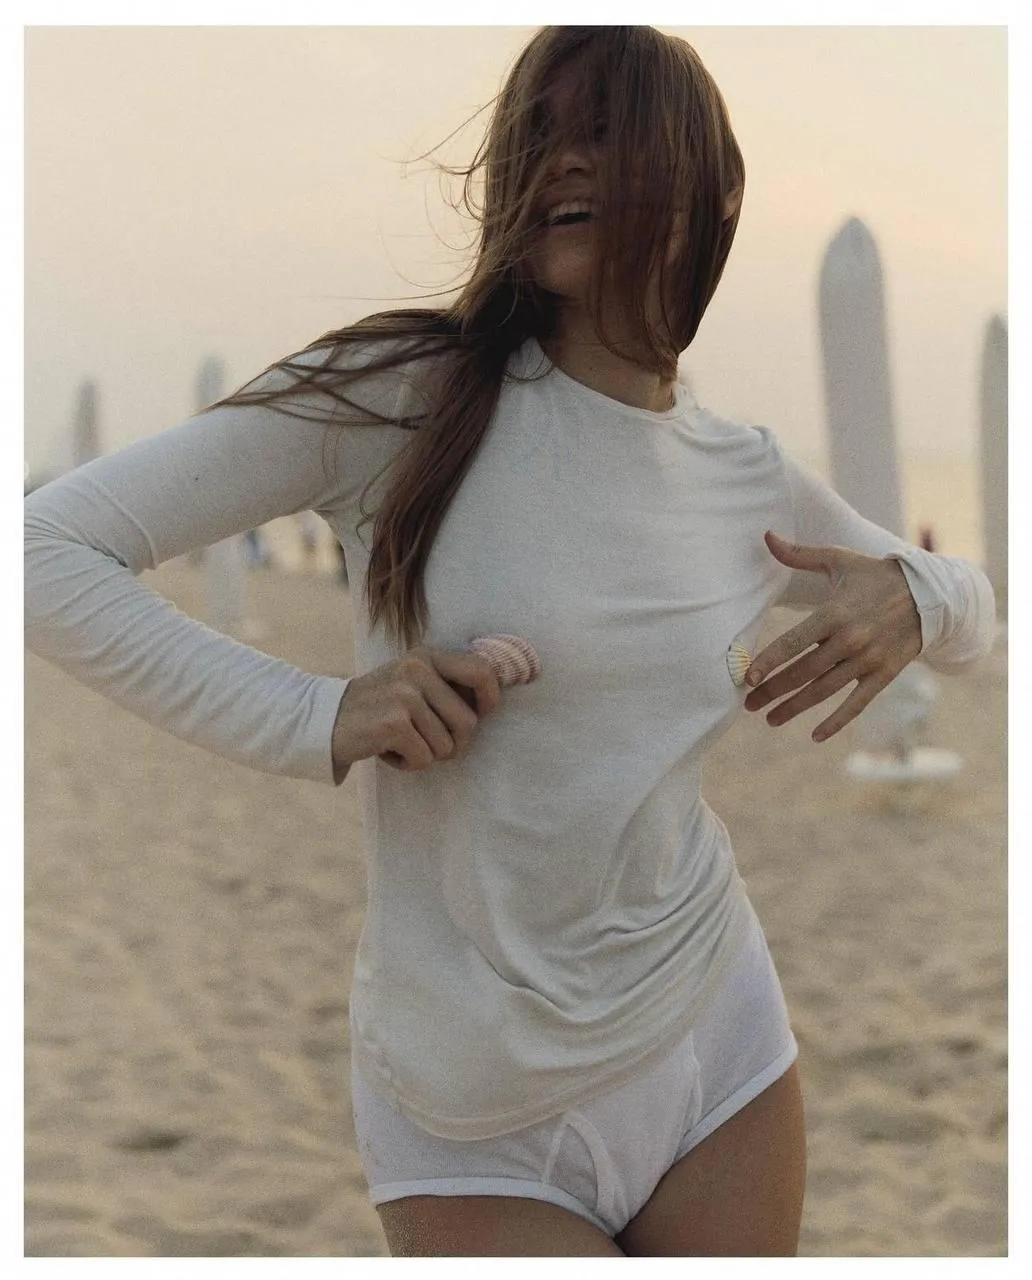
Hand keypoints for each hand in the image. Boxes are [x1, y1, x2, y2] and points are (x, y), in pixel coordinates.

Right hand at [331, 646, 501, 780]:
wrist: (325, 720)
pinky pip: (424, 758)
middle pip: (468, 722)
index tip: (477, 715)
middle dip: (454, 743)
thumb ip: (446, 685)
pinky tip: (388, 750)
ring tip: (401, 741)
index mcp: (427, 656)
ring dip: (426, 754)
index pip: (483, 671)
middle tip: (428, 742)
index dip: (489, 700)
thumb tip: (492, 702)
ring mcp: (405, 695)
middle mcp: (418, 669)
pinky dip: (408, 764)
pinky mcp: (393, 722)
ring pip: (447, 746)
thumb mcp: (411, 682)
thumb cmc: (378, 707)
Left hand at [743, 530, 922, 742]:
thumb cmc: (875, 576)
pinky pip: (857, 704)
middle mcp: (850, 640)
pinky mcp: (883, 675)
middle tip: (747, 704)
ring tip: (769, 718)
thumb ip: (800, 555)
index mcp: (834, 613)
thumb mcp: (840, 560)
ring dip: (795, 708)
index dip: (769, 663)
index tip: (748, 679)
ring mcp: (867, 660)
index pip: (793, 643)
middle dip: (773, 690)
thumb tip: (766, 536)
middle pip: (803, 672)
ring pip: (824, 691)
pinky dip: (837, 721)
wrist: (930, 593)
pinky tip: (815, 735)